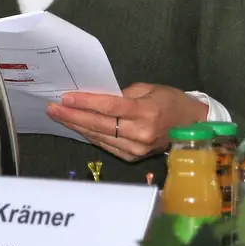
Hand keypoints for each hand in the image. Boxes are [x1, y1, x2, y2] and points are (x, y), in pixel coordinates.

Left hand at [45, 83, 208, 161]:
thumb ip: (124, 94)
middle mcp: (140, 133)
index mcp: (147, 112)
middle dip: (73, 116)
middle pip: (99, 124)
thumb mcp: (151, 88)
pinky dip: (89, 136)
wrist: (192, 126)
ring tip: (58, 117)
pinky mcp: (133, 157)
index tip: (65, 98)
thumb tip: (98, 99)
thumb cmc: (172, 101)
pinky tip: (76, 128)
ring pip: (99, 137)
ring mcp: (136, 149)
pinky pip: (105, 145)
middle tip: (52, 108)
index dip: (86, 103)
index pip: (109, 107)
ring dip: (76, 127)